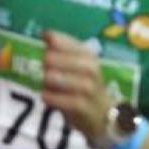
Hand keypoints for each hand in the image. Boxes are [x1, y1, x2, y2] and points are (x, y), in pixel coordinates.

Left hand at [41, 31, 110, 146]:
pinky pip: (62, 99)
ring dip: (48, 80)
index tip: (44, 39)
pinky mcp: (83, 106)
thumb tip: (45, 33)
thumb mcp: (78, 66)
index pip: (65, 42)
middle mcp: (90, 69)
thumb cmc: (84, 87)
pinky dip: (51, 97)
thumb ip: (62, 51)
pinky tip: (46, 96)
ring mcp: (88, 88)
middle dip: (47, 63)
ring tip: (47, 83)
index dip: (52, 41)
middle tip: (46, 70)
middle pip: (55, 59)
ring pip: (57, 78)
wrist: (104, 115)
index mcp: (88, 55)